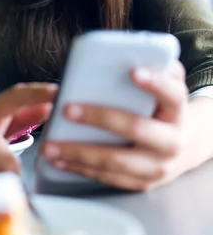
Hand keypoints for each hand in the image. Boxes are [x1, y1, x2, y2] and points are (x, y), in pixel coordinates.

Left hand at [42, 61, 194, 191]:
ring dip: (80, 153)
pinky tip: (59, 159)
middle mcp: (172, 142)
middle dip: (100, 118)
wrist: (183, 145)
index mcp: (178, 111)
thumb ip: (154, 66)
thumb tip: (127, 51)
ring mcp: (157, 167)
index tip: (133, 72)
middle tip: (67, 109)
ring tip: (51, 145)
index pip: (172, 94)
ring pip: (117, 161)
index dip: (155, 84)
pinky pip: (108, 178)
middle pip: (136, 128)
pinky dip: (81, 169)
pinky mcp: (141, 183)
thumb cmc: (163, 105)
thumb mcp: (166, 84)